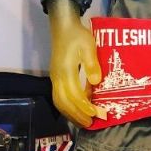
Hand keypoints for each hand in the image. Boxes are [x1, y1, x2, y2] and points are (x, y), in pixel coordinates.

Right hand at [46, 0, 104, 126]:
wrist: (63, 27)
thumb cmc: (78, 36)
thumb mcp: (89, 46)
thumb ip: (92, 64)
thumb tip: (95, 82)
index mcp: (66, 72)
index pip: (74, 95)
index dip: (84, 107)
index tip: (95, 115)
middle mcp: (58, 78)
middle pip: (64, 103)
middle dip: (77, 115)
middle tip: (90, 124)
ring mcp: (55, 78)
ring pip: (59, 101)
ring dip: (71, 113)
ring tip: (83, 121)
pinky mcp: (56, 77)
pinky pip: (59, 96)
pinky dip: (67, 106)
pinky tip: (76, 109)